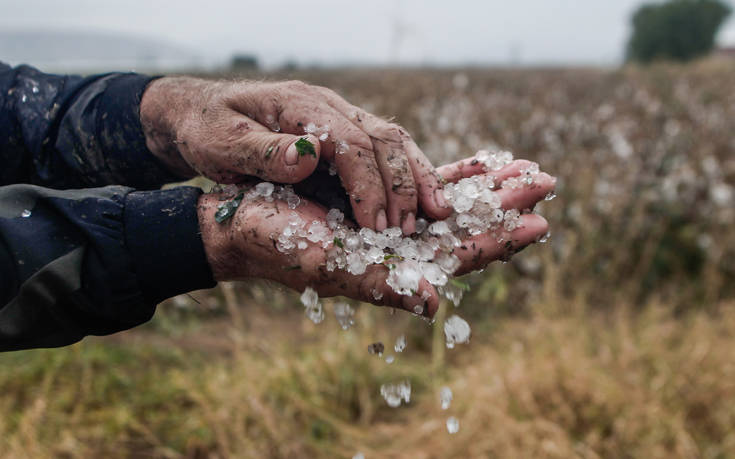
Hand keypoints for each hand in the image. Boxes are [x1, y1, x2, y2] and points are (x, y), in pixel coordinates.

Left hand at [141, 77, 449, 233]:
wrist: (202, 113)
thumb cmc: (208, 131)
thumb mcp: (221, 144)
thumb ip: (262, 151)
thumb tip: (307, 157)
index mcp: (300, 106)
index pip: (350, 143)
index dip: (368, 185)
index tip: (376, 225)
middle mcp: (327, 106)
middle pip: (382, 138)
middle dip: (404, 184)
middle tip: (412, 229)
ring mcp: (338, 116)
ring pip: (392, 140)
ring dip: (417, 177)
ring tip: (437, 212)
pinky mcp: (341, 132)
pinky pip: (383, 149)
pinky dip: (407, 173)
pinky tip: (420, 198)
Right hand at [197, 158, 554, 316]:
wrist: (244, 221)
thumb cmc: (278, 244)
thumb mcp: (329, 264)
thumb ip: (382, 283)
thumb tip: (435, 301)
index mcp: (394, 268)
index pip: (459, 255)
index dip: (498, 239)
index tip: (539, 221)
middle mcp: (399, 246)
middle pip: (464, 226)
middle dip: (503, 205)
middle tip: (545, 181)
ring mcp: (391, 220)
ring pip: (451, 202)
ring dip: (486, 187)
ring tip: (523, 166)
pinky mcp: (376, 195)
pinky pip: (424, 182)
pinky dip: (452, 171)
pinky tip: (477, 161)